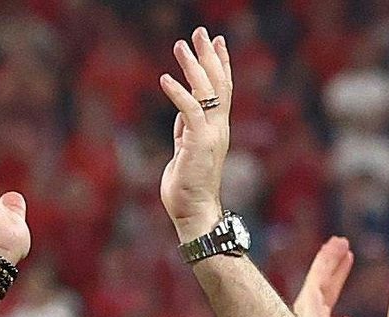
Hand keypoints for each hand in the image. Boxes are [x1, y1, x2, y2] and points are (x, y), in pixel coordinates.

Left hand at [156, 28, 235, 239]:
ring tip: (181, 45)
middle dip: (210, 55)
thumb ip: (186, 132)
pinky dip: (178, 93)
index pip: (222, 90)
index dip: (220, 64)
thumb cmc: (188, 188)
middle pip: (218, 84)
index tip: (217, 42)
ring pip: (206, 92)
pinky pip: (189, 111)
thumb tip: (182, 115)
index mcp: (217, 129)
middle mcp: (219, 128)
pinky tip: (165, 79)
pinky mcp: (199, 143)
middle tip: (201, 32)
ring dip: (193, 66)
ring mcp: (211, 135)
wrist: (194, 213)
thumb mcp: (185, 151)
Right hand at [287, 236, 355, 316]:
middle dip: (336, 266)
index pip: (330, 295)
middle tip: (344, 249)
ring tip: (341, 241)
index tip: (346, 264)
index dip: (338, 278)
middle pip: (326, 283)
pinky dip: (327, 258)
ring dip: (331, 257)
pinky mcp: (308, 300)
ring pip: (321, 276)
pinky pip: (319, 273)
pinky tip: (336, 244)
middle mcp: (310, 313)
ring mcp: (308, 306)